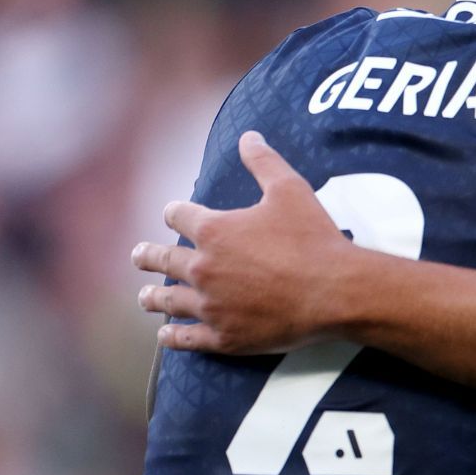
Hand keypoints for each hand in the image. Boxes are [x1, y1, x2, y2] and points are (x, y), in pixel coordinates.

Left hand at [133, 131, 355, 353]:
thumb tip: (248, 136)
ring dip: (152, 297)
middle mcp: (202, 268)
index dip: (175, 213)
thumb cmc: (313, 239)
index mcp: (213, 230)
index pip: (177, 216)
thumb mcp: (291, 190)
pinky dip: (172, 337)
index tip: (174, 215)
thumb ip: (264, 162)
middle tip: (140, 256)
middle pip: (162, 260)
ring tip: (145, 296)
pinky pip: (186, 339)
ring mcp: (210, 305)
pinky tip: (165, 335)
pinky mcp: (224, 336)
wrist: (336, 291)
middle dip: (148, 255)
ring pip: (167, 301)